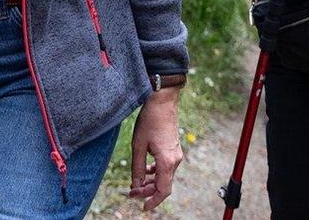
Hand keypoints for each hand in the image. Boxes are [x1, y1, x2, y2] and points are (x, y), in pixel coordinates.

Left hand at [128, 87, 183, 209]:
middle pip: (163, 185)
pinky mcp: (173, 150)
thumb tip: (135, 186)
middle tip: (132, 193)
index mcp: (167, 161)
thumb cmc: (149, 121)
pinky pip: (166, 168)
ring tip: (136, 183)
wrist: (162, 102)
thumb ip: (137, 168)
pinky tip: (145, 169)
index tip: (143, 207)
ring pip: (164, 177)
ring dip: (151, 182)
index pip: (163, 190)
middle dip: (148, 191)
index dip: (153, 201)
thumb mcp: (138, 146)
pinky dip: (155, 172)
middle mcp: (175, 160)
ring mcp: (176, 155)